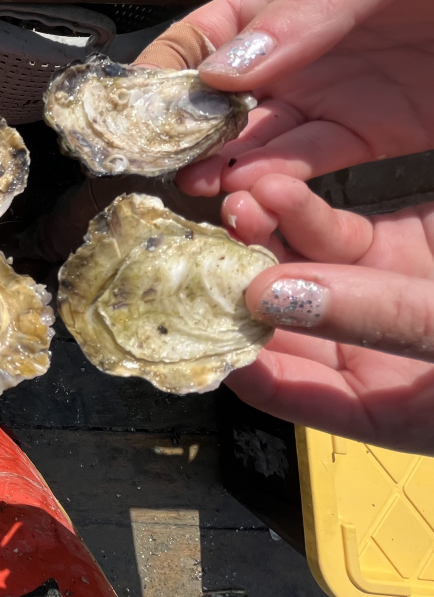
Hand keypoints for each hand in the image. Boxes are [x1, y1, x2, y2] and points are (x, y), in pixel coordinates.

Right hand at [132, 0, 433, 196]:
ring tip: (206, 189)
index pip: (197, 40)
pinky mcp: (371, 133)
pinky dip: (282, 183)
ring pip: (260, 142)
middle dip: (187, 137)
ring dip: (228, 169)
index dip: (159, 77)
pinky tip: (255, 193)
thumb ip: (310, 3)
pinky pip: (314, 164)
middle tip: (166, 168)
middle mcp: (293, 54)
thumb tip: (223, 71)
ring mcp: (329, 96)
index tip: (131, 115)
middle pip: (219, 104)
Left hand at [223, 173, 433, 454]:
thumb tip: (272, 299)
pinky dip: (306, 211)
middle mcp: (374, 356)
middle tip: (206, 243)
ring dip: (265, 236)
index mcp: (387, 410)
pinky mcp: (406, 245)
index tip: (189, 325)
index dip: (236, 363)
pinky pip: (340, 233)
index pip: (290, 394)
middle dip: (241, 281)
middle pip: (285, 323)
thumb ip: (378, 318)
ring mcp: (386, 296)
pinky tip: (278, 186)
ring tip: (237, 200)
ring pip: (304, 269)